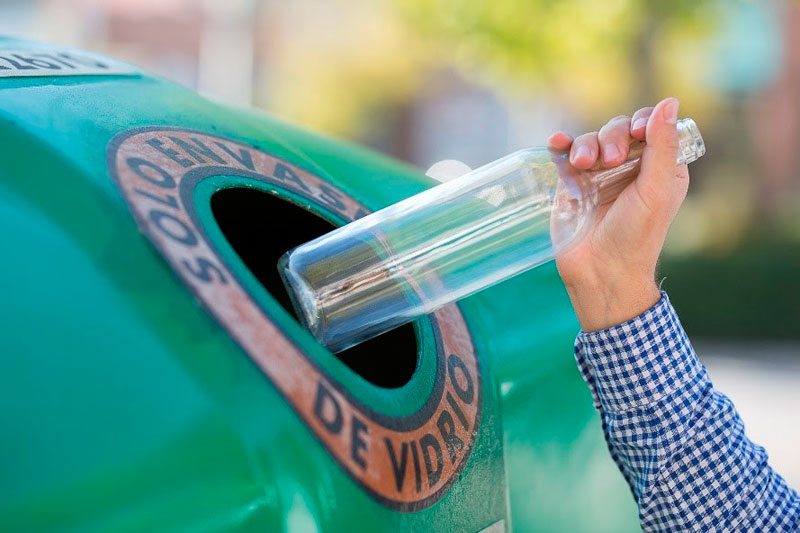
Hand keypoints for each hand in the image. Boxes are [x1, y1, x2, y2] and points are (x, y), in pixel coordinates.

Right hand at [548, 98, 689, 331]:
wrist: (600, 270)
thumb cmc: (636, 235)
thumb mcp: (656, 190)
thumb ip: (662, 146)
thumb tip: (669, 102)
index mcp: (659, 168)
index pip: (652, 127)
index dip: (643, 122)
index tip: (637, 133)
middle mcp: (629, 168)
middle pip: (618, 130)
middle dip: (611, 138)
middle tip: (608, 161)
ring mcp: (598, 175)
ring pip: (590, 140)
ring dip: (585, 145)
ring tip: (582, 165)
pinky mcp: (573, 184)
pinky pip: (566, 155)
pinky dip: (561, 145)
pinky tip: (557, 143)